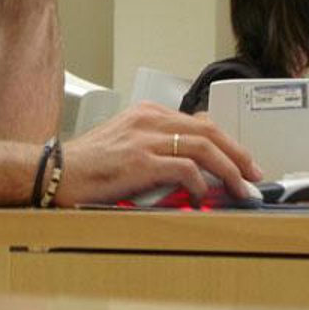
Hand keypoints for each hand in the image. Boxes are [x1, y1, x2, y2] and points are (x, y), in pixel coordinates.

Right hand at [55, 102, 262, 206]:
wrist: (54, 172)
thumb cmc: (86, 165)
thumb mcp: (125, 144)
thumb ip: (155, 145)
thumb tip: (190, 163)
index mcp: (146, 114)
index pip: (199, 121)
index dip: (227, 142)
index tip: (241, 160)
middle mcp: (148, 121)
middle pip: (208, 130)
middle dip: (238, 154)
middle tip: (254, 174)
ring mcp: (144, 139)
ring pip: (204, 147)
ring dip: (229, 169)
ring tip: (241, 188)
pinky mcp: (140, 161)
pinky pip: (184, 168)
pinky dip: (200, 183)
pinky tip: (203, 196)